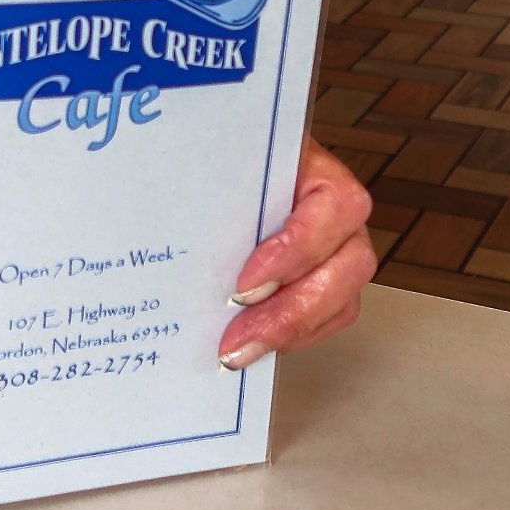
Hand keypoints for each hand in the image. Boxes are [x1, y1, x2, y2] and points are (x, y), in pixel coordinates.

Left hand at [217, 136, 375, 369]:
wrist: (220, 172)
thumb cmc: (218, 163)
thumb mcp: (215, 159)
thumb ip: (201, 178)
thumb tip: (157, 210)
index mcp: (314, 166)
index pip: (336, 206)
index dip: (298, 249)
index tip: (246, 282)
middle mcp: (337, 211)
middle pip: (352, 265)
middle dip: (293, 309)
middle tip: (237, 335)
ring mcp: (338, 249)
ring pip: (344, 299)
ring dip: (291, 331)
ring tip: (239, 350)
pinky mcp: (323, 281)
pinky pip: (328, 320)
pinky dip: (292, 338)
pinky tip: (253, 345)